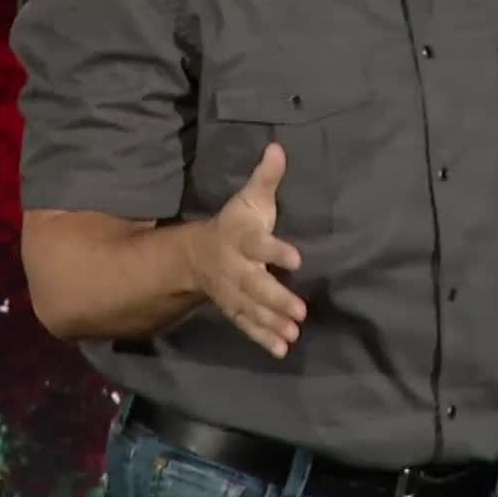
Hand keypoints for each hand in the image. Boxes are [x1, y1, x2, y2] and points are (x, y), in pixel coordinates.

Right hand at [183, 143, 307, 357]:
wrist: (197, 254)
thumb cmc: (236, 223)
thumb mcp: (249, 198)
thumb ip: (266, 178)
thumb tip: (279, 147)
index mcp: (241, 238)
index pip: (259, 244)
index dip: (276, 251)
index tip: (297, 258)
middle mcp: (236, 268)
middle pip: (256, 284)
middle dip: (277, 299)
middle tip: (301, 311)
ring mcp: (233, 292)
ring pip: (252, 309)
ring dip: (272, 322)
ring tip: (294, 333)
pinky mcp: (235, 309)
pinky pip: (247, 325)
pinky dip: (263, 338)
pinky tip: (282, 349)